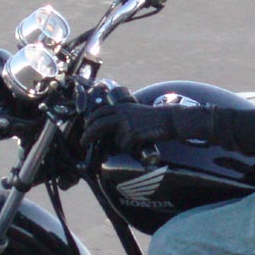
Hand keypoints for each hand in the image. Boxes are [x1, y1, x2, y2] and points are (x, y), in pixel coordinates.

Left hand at [81, 90, 216, 151]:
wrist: (171, 119)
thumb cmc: (156, 118)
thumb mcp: (136, 112)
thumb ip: (123, 118)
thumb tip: (111, 133)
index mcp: (122, 106)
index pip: (100, 112)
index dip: (90, 121)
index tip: (86, 127)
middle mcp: (122, 113)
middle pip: (98, 124)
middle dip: (88, 134)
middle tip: (83, 142)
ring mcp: (126, 123)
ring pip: (115, 139)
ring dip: (123, 144)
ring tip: (137, 139)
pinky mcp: (132, 133)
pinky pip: (126, 146)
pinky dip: (132, 147)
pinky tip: (142, 141)